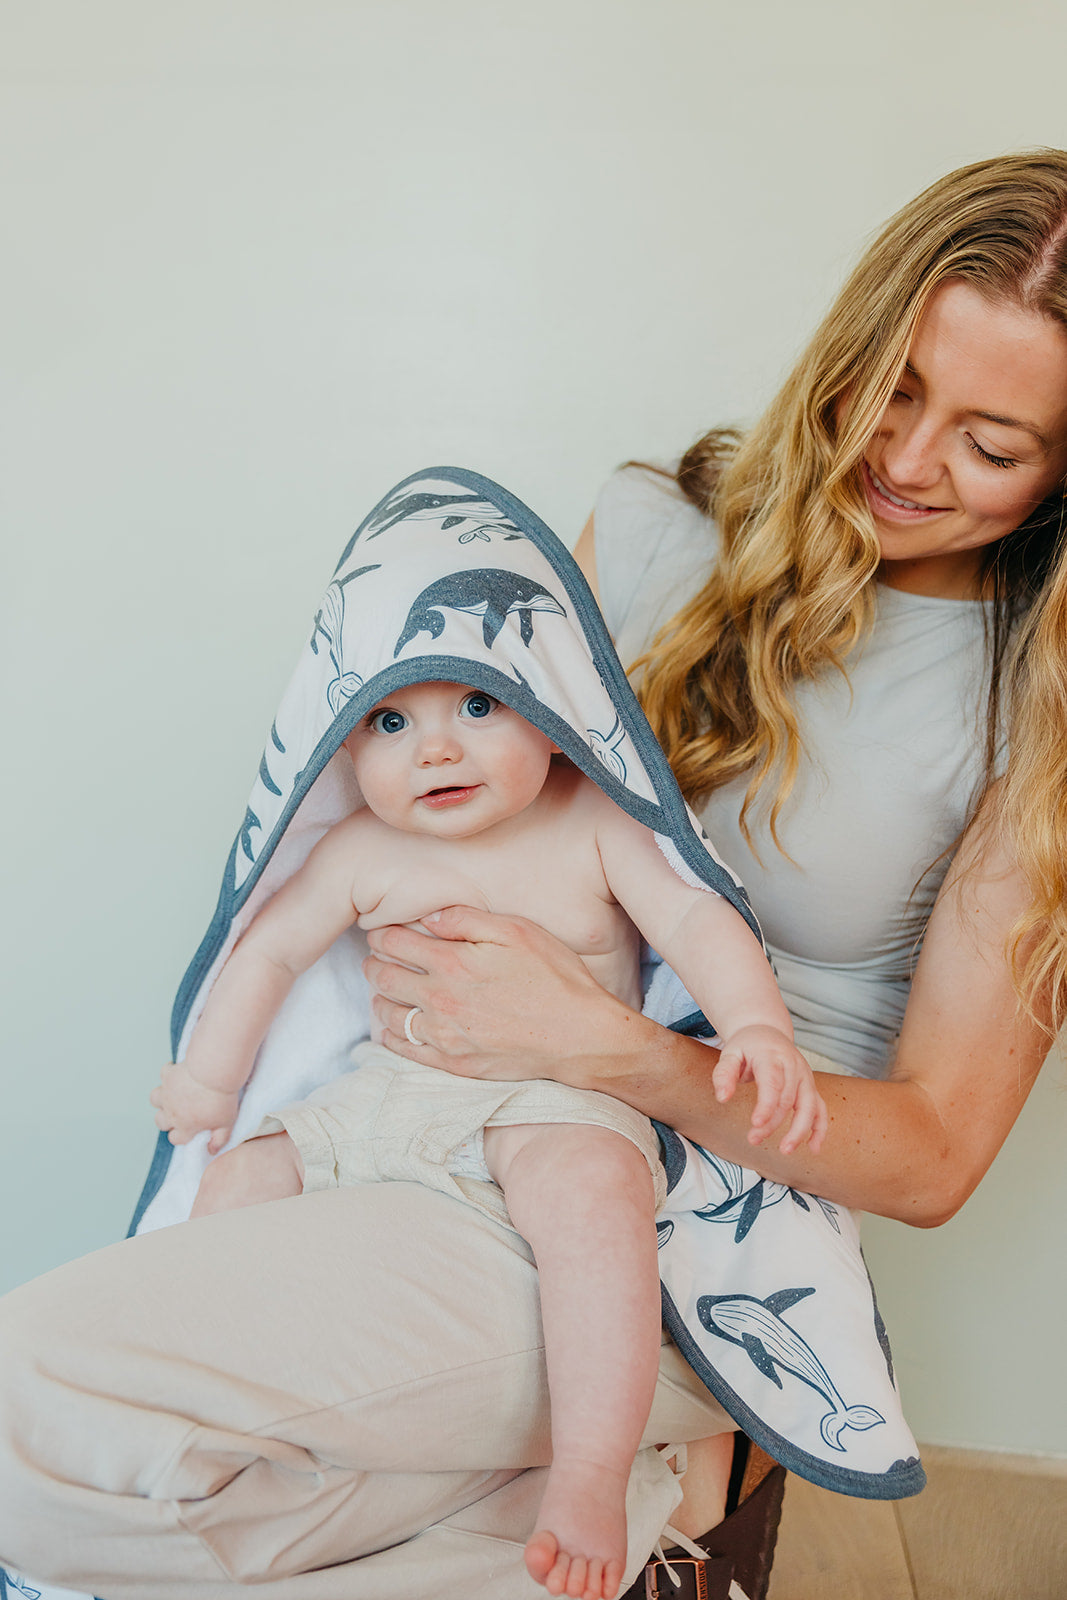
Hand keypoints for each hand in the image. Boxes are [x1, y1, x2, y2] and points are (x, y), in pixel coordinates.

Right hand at [150, 1062, 239, 1151]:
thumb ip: (219, 1139)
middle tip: (178, 1114)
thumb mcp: (226, 1123)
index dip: (181, 1136)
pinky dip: (169, 1072)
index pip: (175, 1139)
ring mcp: (167, 1093)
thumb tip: (212, 1150)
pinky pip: (164, 1074)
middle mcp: (172, 1112)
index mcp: (185, 1126)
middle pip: (160, 1122)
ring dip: (162, 1098)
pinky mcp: (168, 1075)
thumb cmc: (221, 1098)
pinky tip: (177, 1071)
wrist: (214, 1073)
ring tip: (172, 1095)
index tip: (189, 1130)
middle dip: (167, 1120)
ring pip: (155, 1099)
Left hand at [362, 905, 643, 1084]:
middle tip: (373, 958)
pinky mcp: (455, 1063)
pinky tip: (392, 1027)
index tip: (379, 933)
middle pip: (386, 978)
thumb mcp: (516, 931)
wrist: (579, 1035)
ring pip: (390, 1015)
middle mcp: (440, 1000)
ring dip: (379, 998)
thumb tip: (428, 916)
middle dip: (374, 964)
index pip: (395, 944)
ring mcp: (445, 1036)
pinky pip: (407, 1050)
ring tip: (382, 989)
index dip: (381, 935)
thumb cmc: (554, 977)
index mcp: (452, 963)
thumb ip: (466, 919)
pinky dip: (392, 1035)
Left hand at [712, 1026, 827, 1154]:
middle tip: (753, 1139)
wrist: (767, 1032)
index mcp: (772, 1056)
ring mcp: (805, 1077)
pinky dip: (820, 1128)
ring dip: (800, 1130)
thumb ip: (723, 1074)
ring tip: (785, 1150)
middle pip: (787, 1099)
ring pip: (809, 1106)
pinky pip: (820, 1108)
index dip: (766, 1105)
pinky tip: (814, 1148)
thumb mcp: (730, 1053)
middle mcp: (794, 1066)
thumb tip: (723, 1098)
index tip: (755, 1123)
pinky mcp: (810, 1087)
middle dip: (772, 1123)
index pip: (773, 1083)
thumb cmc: (746, 1046)